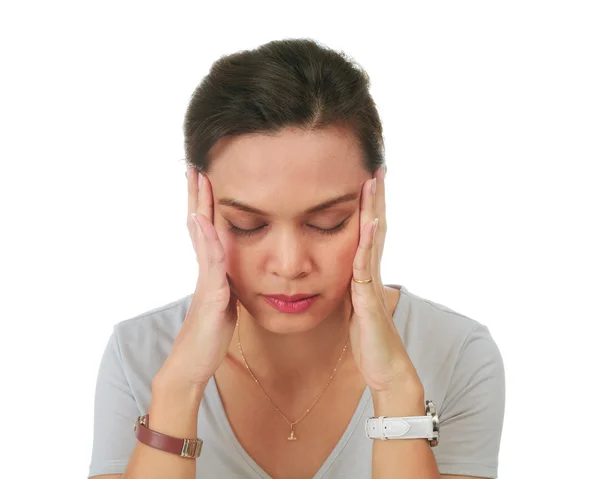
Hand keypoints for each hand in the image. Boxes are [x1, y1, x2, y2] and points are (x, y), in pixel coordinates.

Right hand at [155, 166, 237, 391]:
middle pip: (198, 224)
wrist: (192, 364)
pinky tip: (204, 220)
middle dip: (198, 195)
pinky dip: (206, 240)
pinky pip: (210, 264)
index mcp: (211, 270)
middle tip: (196, 164)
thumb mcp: (223, 301)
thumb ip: (224, 280)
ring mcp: (205, 281)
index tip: (207, 176)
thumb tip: (230, 267)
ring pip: (200, 236)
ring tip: (199, 179)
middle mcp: (205, 270)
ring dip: (200, 206)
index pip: (206, 229)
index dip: (206, 203)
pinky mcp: (210, 296)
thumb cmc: (209, 334)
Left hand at [347, 167, 422, 398]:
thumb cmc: (369, 338)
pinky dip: (370, 242)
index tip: (367, 178)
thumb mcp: (353, 306)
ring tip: (375, 181)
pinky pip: (366, 266)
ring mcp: (371, 283)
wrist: (385, 367)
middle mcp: (371, 272)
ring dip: (374, 209)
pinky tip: (371, 222)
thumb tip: (343, 273)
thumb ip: (350, 286)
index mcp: (364, 273)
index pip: (367, 231)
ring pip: (373, 239)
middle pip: (376, 226)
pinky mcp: (368, 298)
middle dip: (376, 197)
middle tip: (377, 166)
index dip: (368, 205)